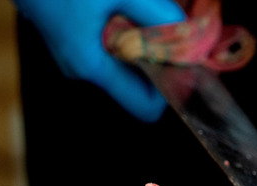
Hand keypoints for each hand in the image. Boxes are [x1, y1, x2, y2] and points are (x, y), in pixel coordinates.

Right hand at [13, 0, 184, 121]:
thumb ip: (155, 13)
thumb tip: (185, 31)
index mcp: (91, 65)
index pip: (145, 106)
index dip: (170, 88)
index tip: (187, 63)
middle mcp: (81, 68)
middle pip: (137, 82)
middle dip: (159, 60)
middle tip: (175, 33)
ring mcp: (72, 53)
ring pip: (123, 62)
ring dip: (143, 43)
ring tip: (152, 16)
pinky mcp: (69, 36)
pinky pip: (109, 46)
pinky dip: (126, 31)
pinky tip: (128, 7)